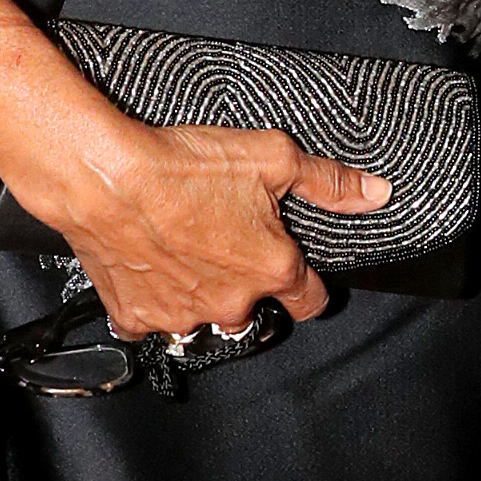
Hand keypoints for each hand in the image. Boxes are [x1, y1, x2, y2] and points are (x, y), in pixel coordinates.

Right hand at [44, 115, 388, 339]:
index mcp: (271, 270)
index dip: (308, 287)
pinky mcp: (136, 316)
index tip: (299, 275)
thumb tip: (373, 194)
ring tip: (185, 258)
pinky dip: (150, 304)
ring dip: (200, 299)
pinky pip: (148, 324)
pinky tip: (148, 272)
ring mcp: (182, 315)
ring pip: (201, 322)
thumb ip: (327, 181)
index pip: (311, 302)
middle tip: (226, 251)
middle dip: (246, 289)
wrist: (106, 177)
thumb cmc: (184, 168)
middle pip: (253, 315)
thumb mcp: (272, 157)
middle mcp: (231, 303)